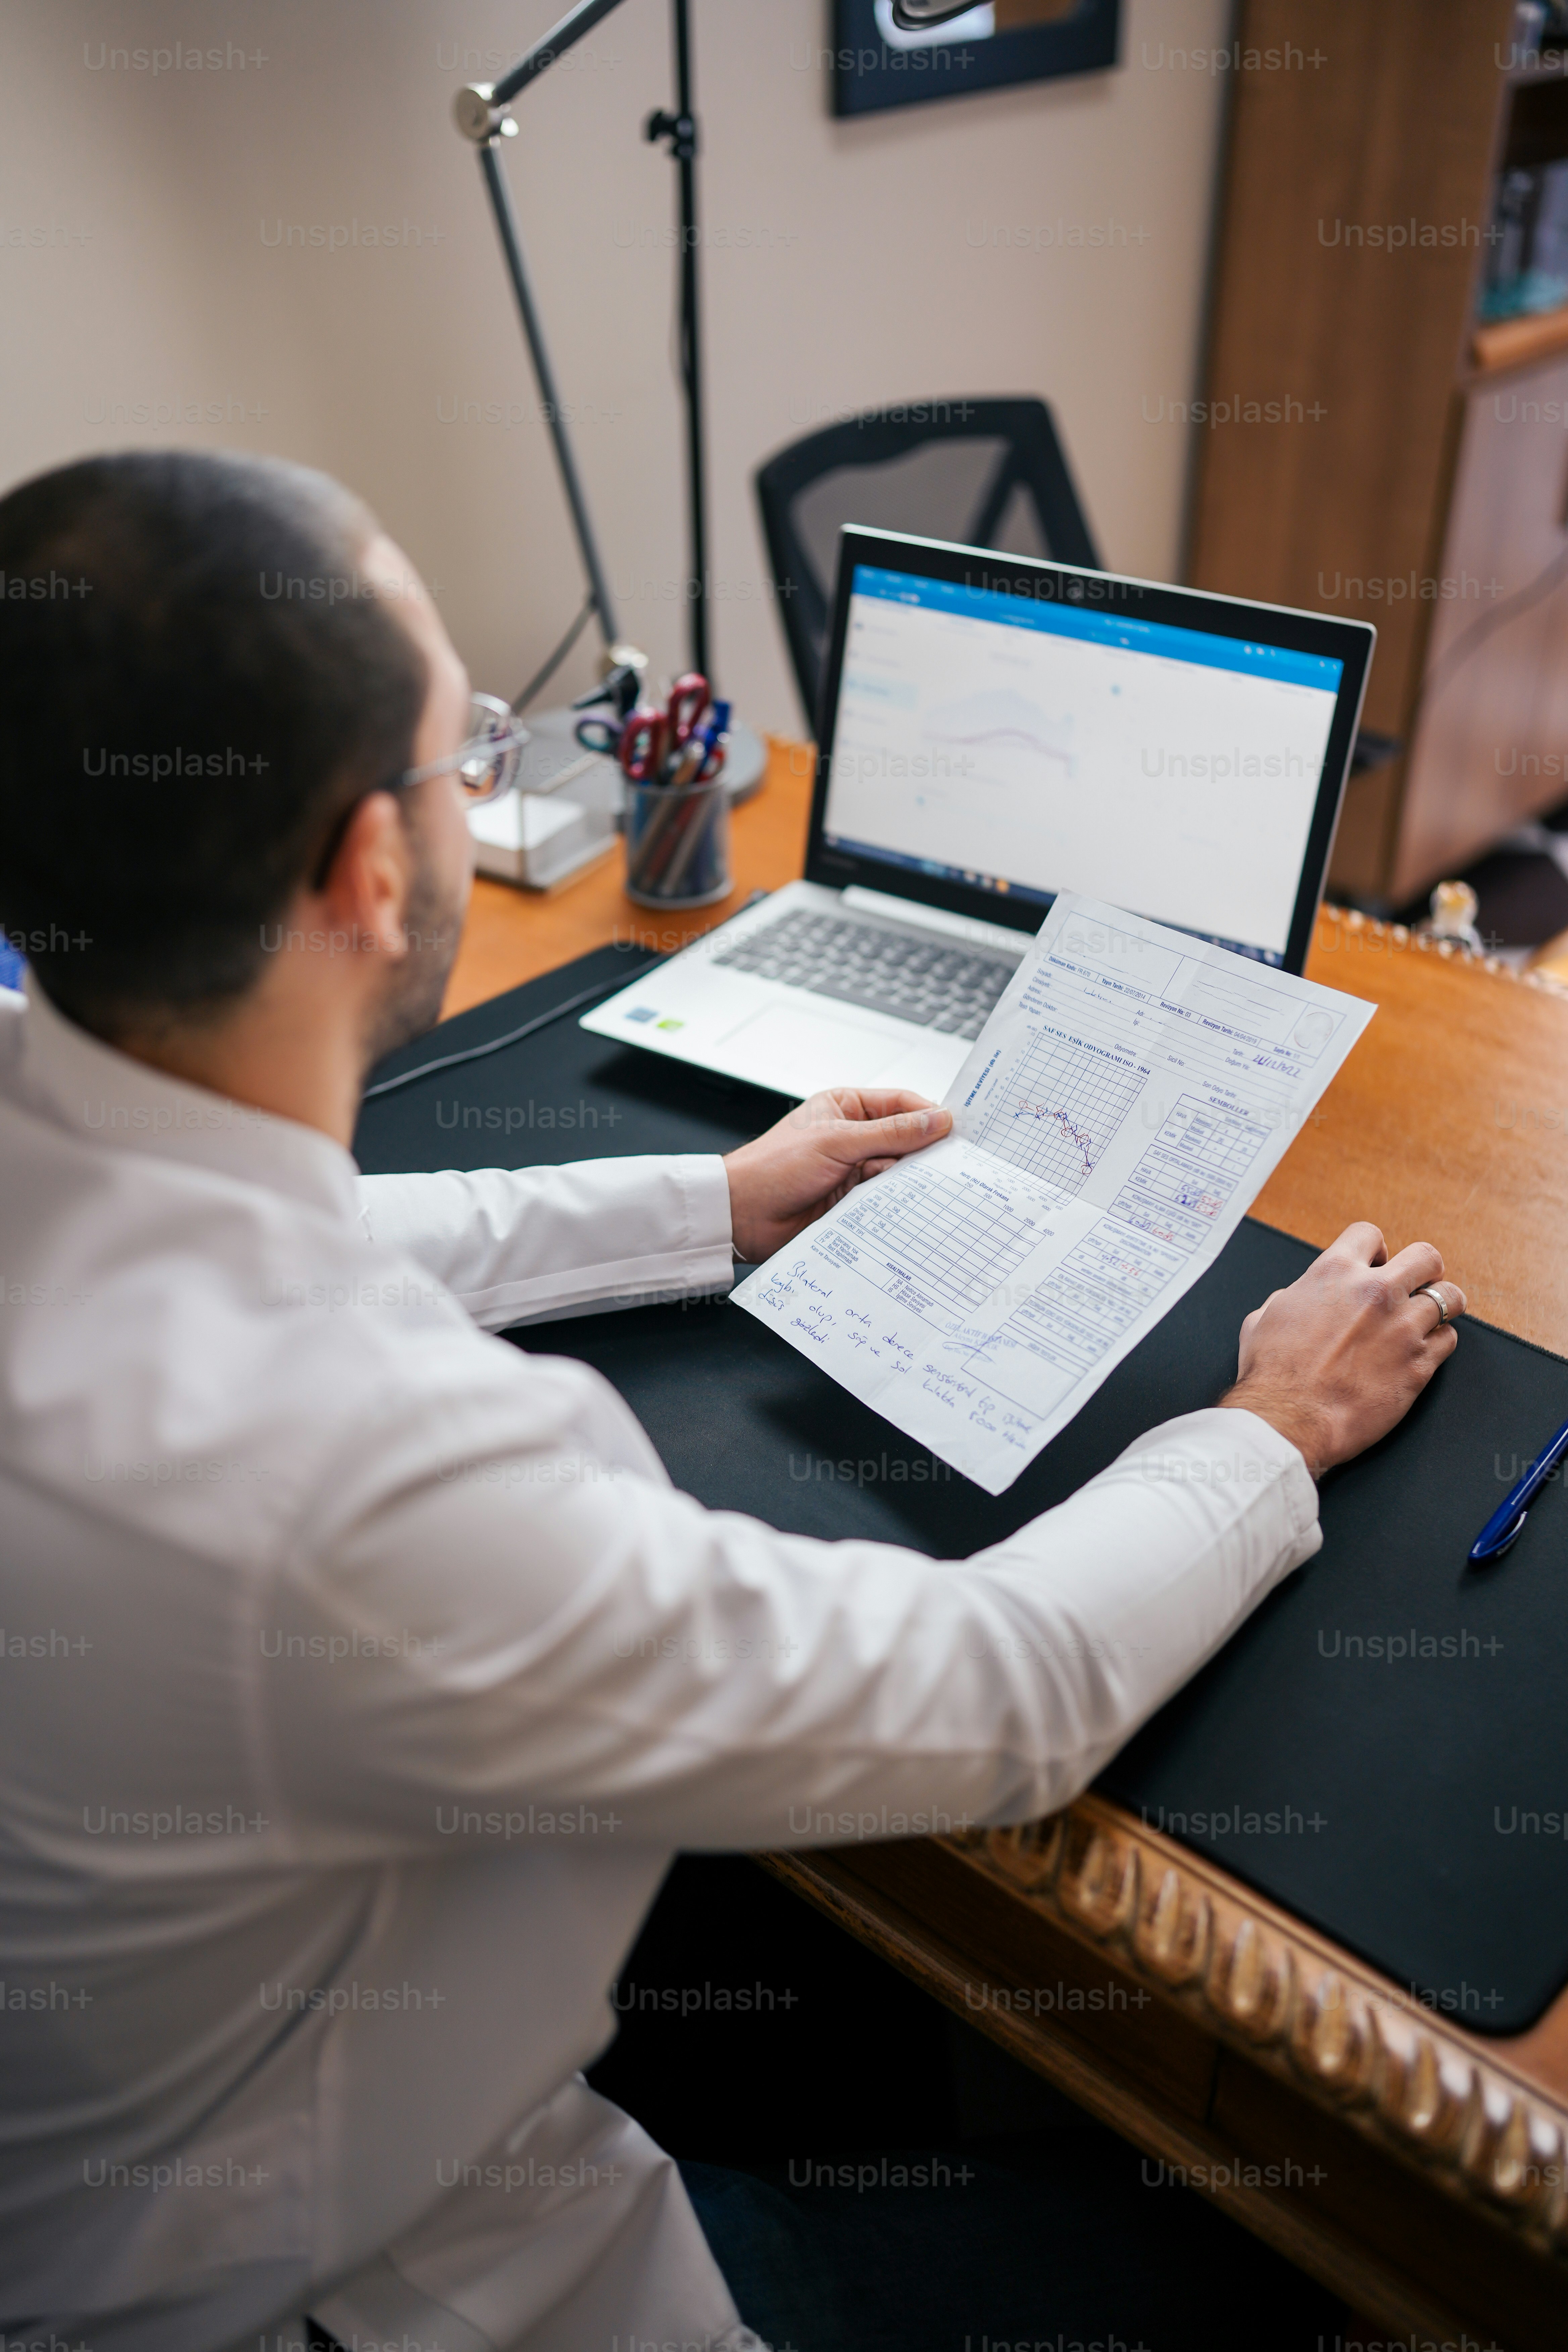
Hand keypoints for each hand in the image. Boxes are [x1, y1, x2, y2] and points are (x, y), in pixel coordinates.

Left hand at [723, 1088, 952, 1262]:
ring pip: (899, 1173)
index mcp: (847, 1107)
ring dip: (908, 1182)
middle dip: (923, 1152)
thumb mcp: (837, 1141)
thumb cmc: (774, 1167)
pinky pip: (887, 1200)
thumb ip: (891, 1133)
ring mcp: (854, 1170)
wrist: (743, 1215)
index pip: (902, 1104)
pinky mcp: (853, 1201)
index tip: (957, 1131)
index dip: (930, 1116)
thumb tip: (937, 1121)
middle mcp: (853, 1137)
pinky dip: (896, 1205)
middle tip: (951, 1164)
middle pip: (906, 1140)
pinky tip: (904, 1209)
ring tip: (922, 1188)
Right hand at [1219, 1222, 1463, 1479]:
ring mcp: (1403, 1328)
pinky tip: (1422, 1352)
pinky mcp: (1420, 1364)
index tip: (1375, 1265)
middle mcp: (1375, 1293)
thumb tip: (1302, 1297)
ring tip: (1428, 1320)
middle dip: (1423, 1270)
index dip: (1373, 1250)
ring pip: (1449, 1297)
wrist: (1289, 1420)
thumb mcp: (1266, 1318)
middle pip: (1426, 1257)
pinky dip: (1439, 1344)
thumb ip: (1293, 1297)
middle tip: (1415, 1286)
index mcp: (1334, 1274)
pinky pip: (1449, 1340)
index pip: (1369, 1234)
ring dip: (1439, 1307)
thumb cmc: (1272, 1375)